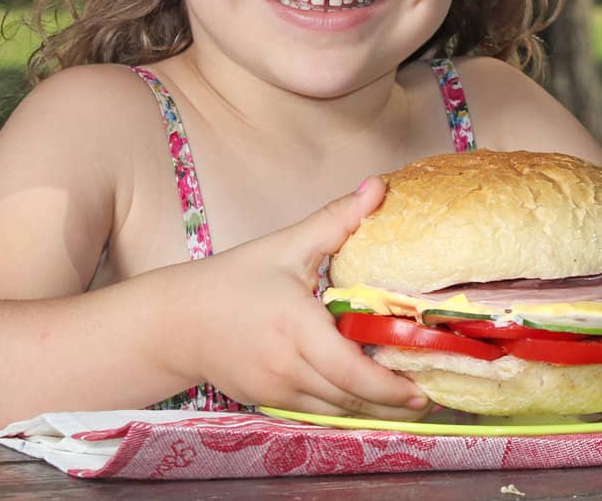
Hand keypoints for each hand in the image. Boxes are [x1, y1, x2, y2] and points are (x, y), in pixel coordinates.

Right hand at [182, 178, 428, 418]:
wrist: (175, 321)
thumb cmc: (231, 280)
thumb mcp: (286, 245)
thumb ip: (335, 220)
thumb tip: (379, 188)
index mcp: (295, 326)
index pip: (351, 371)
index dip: (390, 387)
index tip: (422, 388)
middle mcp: (285, 365)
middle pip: (349, 398)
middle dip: (391, 403)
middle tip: (427, 397)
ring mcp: (274, 390)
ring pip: (334, 412)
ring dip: (369, 410)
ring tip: (406, 402)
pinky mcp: (266, 401)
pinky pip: (313, 412)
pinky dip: (341, 409)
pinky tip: (364, 400)